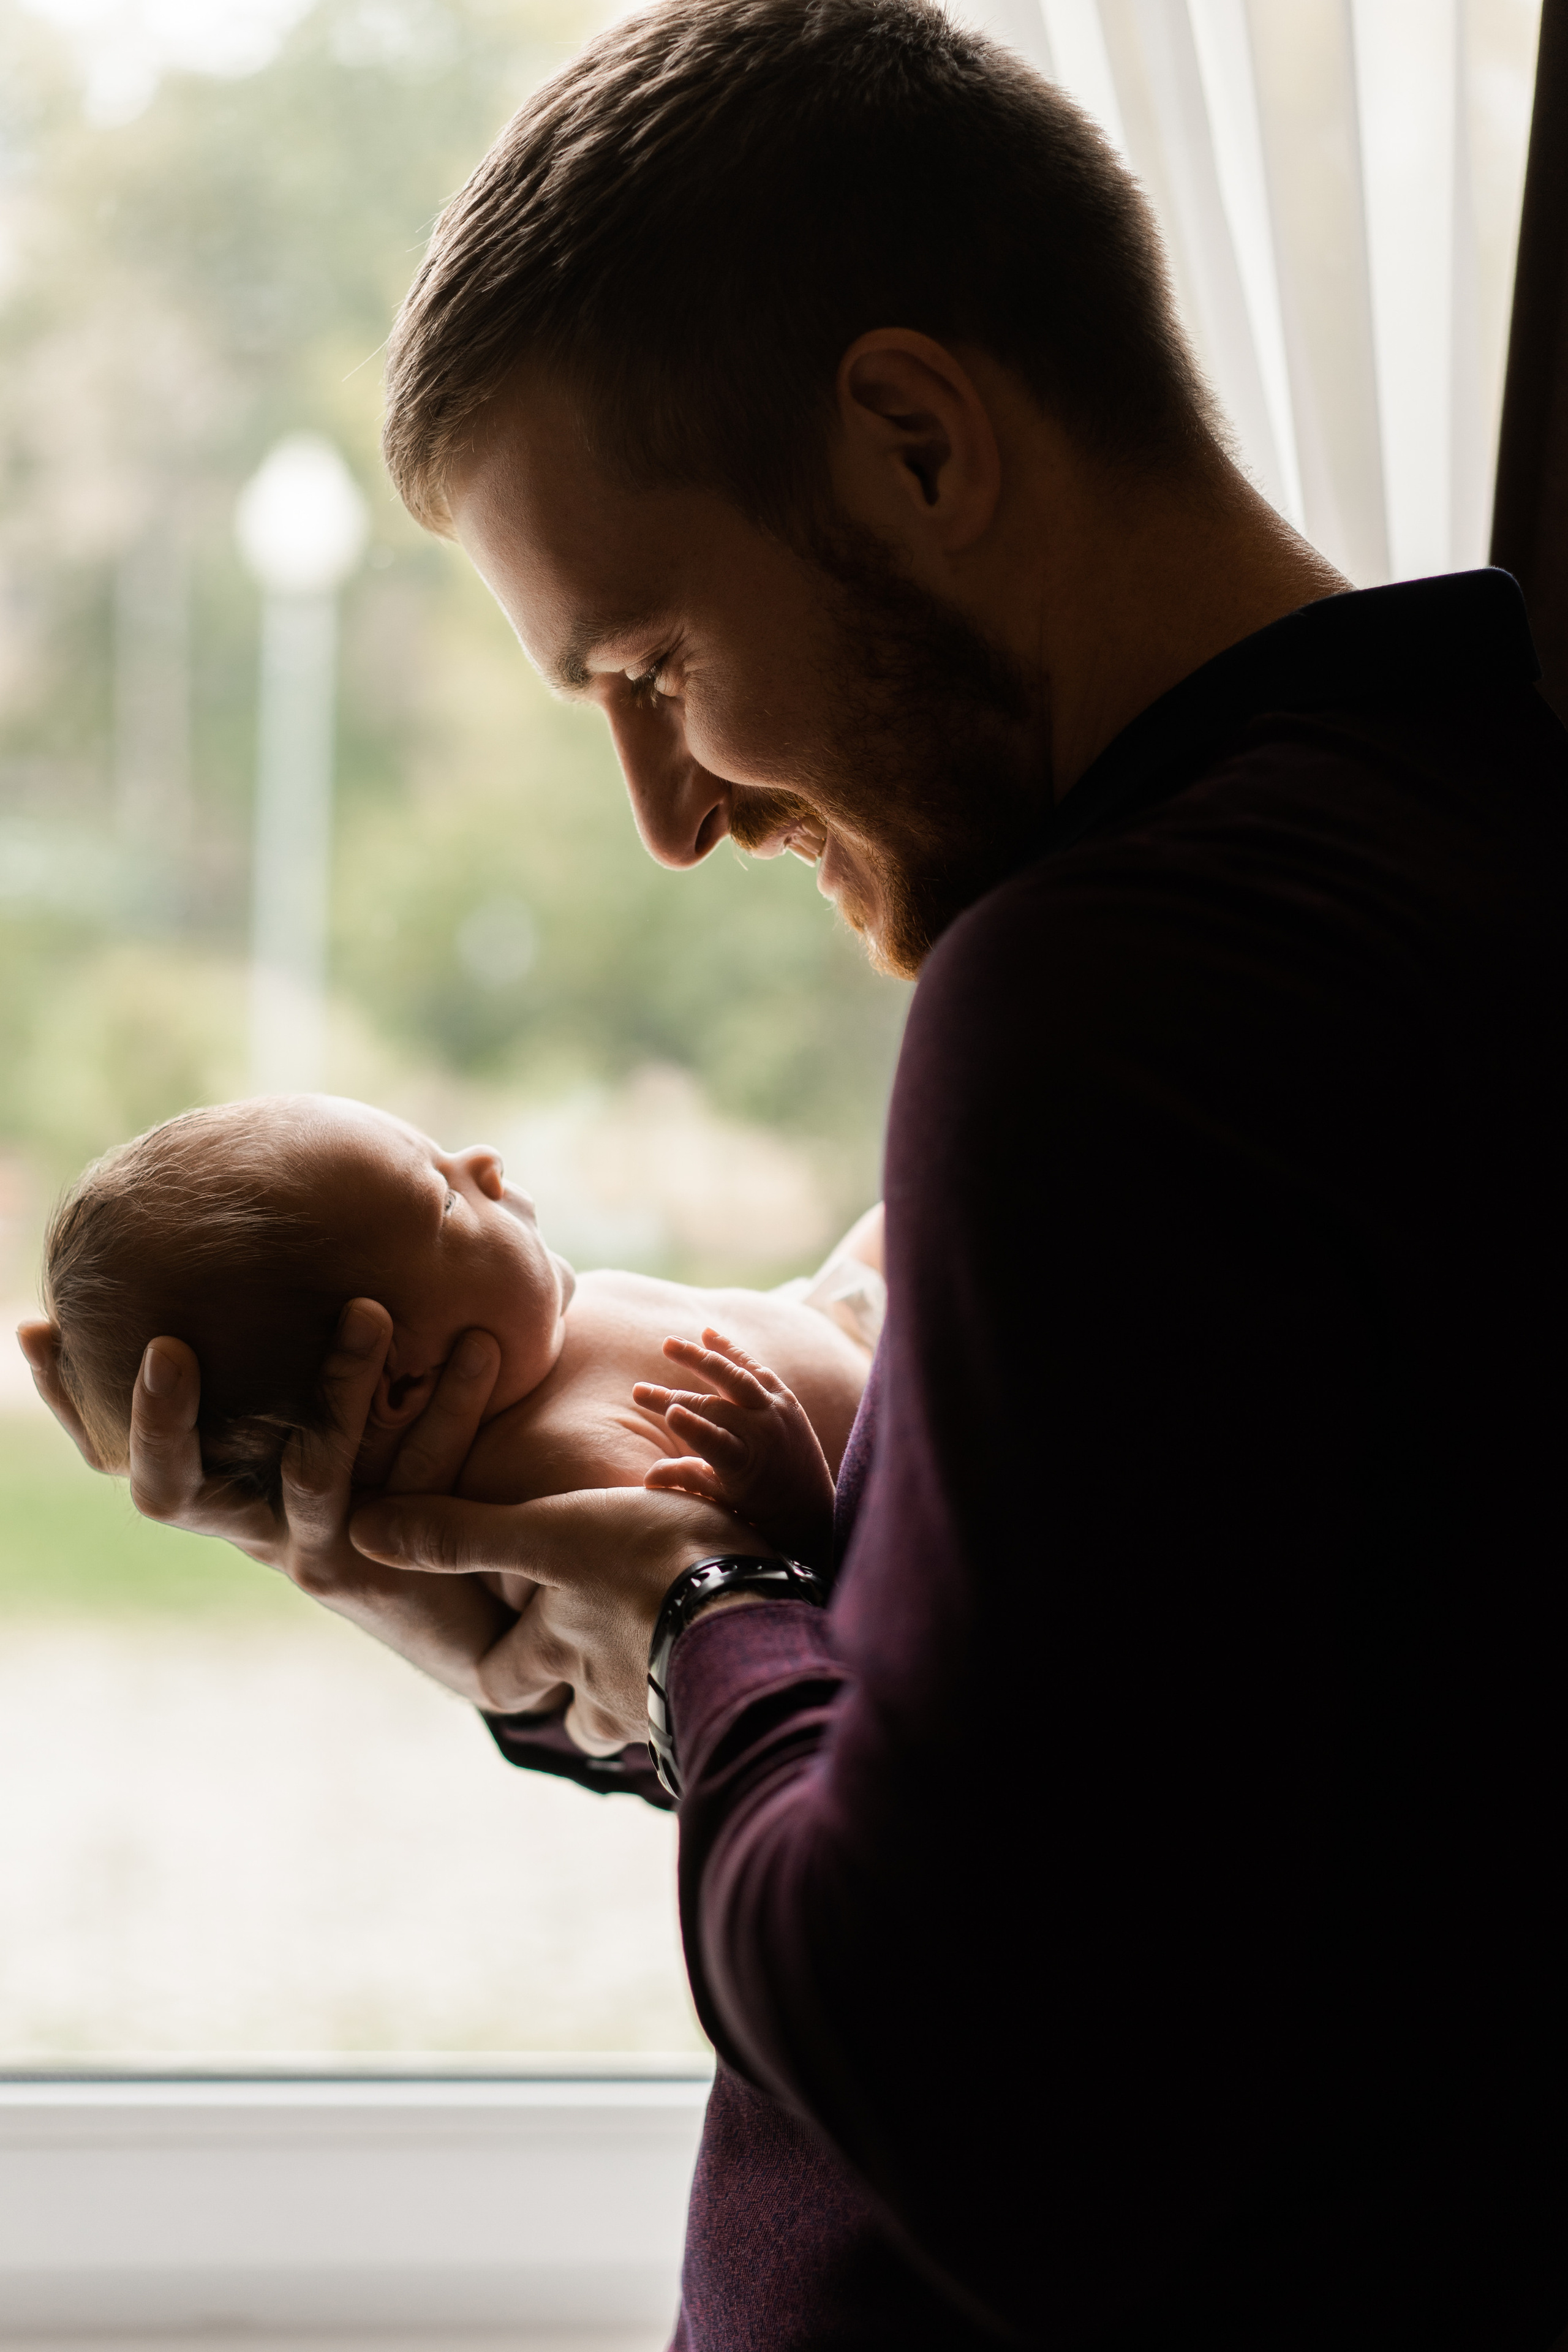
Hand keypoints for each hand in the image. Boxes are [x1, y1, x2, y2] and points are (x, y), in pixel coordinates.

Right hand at [17, 1306, 518, 1704]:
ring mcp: (320, 1550)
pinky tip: (478, 1346)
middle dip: (162, 1419)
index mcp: (224, 1488)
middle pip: (173, 1489)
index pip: (121, 1451)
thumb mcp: (342, 1408)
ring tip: (370, 1309)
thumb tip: (343, 1202)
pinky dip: (449, 1410)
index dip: (70, 1404)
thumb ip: (323, 1322)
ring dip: (339, 1385)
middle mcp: (253, 1526)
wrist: (479, 1602)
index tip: (39, 1330)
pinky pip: (419, 1481)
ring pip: (315, 1471)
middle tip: (166, 1346)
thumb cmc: (395, 1480)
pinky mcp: (397, 1564)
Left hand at [350, 1482, 759, 1752]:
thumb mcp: (549, 1534)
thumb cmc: (647, 1569)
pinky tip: (725, 1649)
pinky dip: (704, 1681)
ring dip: (643, 1690)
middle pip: (581, 1718)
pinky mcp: (732, 1694)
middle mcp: (605, 1691)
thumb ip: (460, 1534)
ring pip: (643, 1713)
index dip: (506, 1667)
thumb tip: (359, 1533)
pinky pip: (707, 1703)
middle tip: (591, 1666)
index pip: (508, 1679)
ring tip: (661, 1654)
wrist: (751, 1617)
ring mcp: (668, 1702)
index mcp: (558, 1649)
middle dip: (579, 1697)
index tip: (514, 1653)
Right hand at [635, 1328, 835, 1565]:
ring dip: (700, 1358)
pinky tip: (707, 1334)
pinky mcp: (786, 1399)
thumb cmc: (758, 1508)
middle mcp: (765, 1434)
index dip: (694, 1427)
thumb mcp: (721, 1498)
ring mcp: (777, 1412)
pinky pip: (756, 1369)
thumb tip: (646, 1479)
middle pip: (715, 1407)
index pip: (716, 1442)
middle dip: (673, 1397)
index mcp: (746, 1464)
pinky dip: (732, 1351)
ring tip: (668, 1344)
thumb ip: (685, 1479)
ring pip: (736, 1377)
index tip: (671, 1412)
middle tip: (638, 1392)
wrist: (810, 1504)